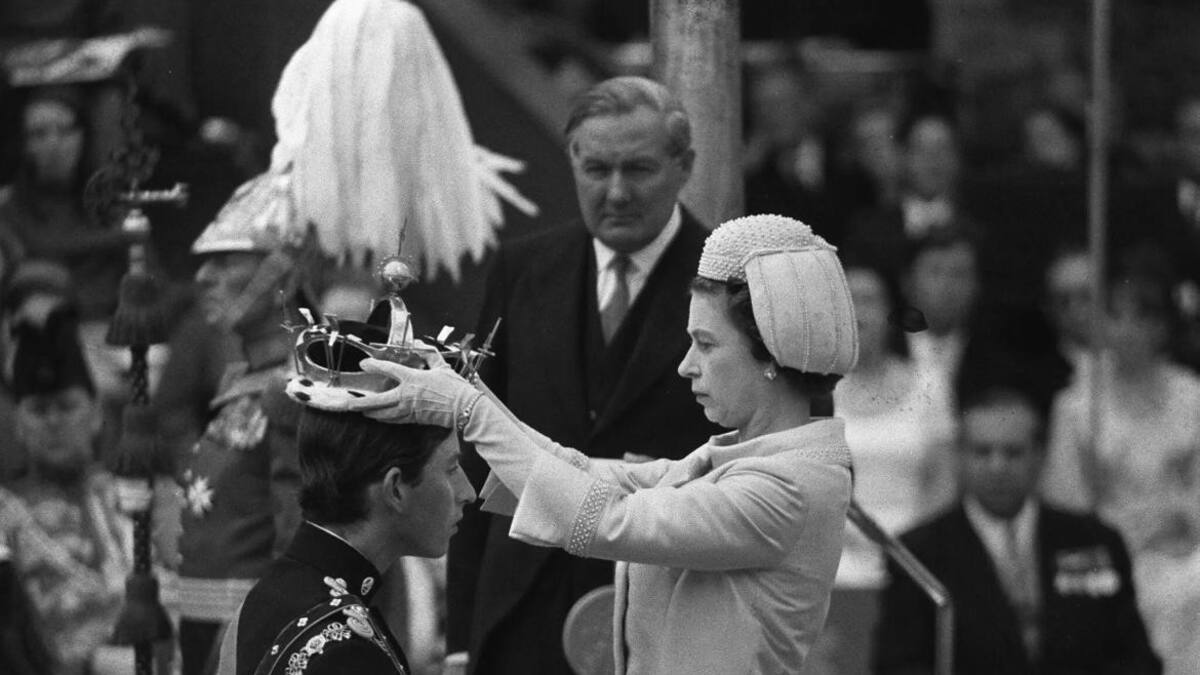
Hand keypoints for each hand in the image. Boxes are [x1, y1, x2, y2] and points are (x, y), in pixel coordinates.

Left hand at [346, 356, 475, 428]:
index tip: (364, 364)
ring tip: (361, 411)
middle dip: (361, 403)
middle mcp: (406, 395)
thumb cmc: (455, 387)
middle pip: (377, 401)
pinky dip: (385, 418)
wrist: (464, 408)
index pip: (388, 370)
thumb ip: (429, 354)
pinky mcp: (414, 419)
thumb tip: (419, 344)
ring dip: (371, 412)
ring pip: (383, 413)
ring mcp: (409, 410)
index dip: (374, 365)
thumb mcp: (442, 366)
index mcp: (412, 378)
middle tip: (348, 404)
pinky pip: (395, 420)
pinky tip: (379, 417)